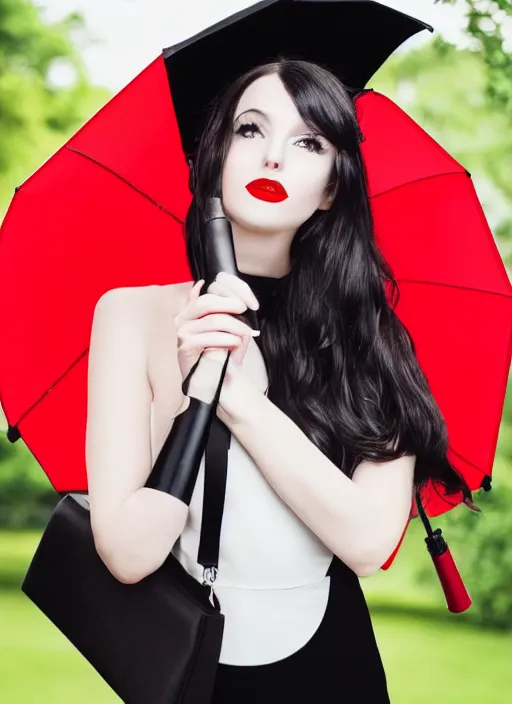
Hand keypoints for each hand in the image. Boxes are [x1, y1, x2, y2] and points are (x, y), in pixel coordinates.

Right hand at [174, 272, 259, 398]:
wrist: (220, 384)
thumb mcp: (226, 327)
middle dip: (230, 303)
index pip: (208, 290)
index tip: (250, 301)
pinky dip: (226, 340)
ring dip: (234, 328)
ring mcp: (181, 334)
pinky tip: (234, 344)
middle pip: (207, 301)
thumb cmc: (224, 355)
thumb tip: (202, 283)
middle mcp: (183, 319)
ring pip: (212, 320)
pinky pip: (207, 338)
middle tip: (245, 309)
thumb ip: (220, 307)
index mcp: (192, 310)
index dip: (232, 289)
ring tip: (242, 337)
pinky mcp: (184, 349)